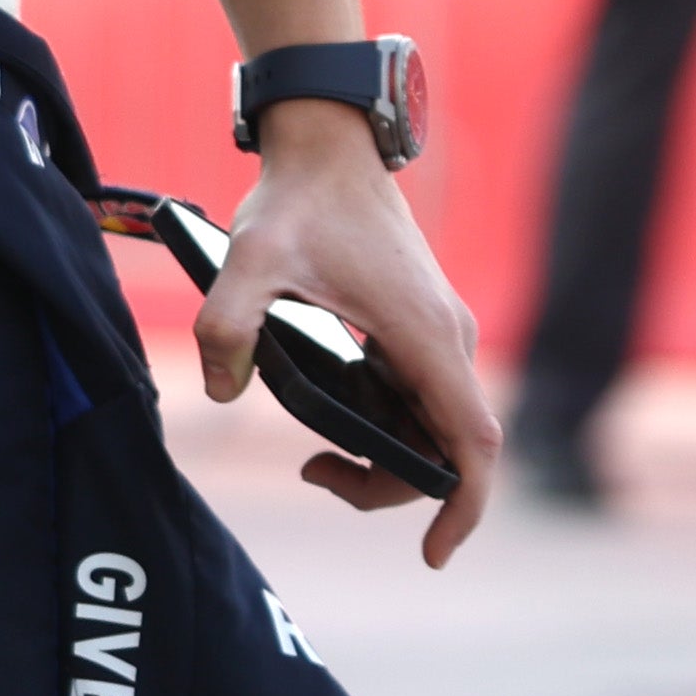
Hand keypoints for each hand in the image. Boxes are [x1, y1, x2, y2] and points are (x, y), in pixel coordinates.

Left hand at [198, 100, 502, 562]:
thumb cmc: (299, 199)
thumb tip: (223, 392)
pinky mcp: (420, 326)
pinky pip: (420, 399)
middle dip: (390, 486)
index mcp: (424, 336)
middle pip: (447, 448)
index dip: (465, 505)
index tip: (434, 553)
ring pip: (434, 426)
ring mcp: (438, 331)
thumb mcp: (249, 258)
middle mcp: (447, 338)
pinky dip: (385, 427)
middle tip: (314, 473)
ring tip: (314, 456)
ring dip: (385, 457)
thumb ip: (227, 327)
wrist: (328, 142)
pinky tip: (331, 420)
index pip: (473, 441)